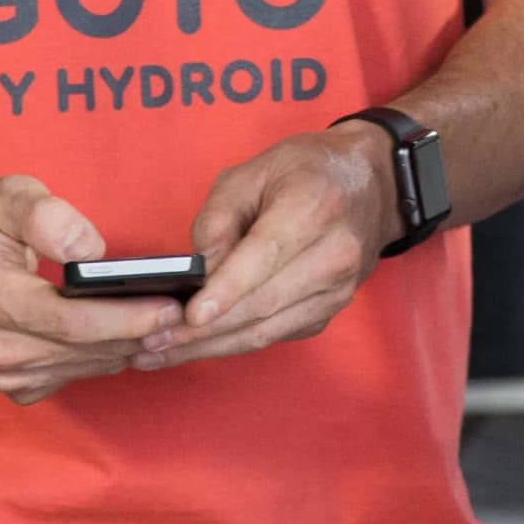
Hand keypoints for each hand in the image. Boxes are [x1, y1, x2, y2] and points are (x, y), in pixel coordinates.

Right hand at [0, 173, 176, 404]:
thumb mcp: (3, 194)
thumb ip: (49, 217)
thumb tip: (92, 250)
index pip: (77, 323)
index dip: (131, 318)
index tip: (175, 307)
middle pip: (89, 350)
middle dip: (142, 333)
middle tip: (188, 312)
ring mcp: (1, 370)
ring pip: (86, 367)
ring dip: (127, 347)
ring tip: (166, 322)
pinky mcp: (10, 382)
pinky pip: (71, 376)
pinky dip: (99, 357)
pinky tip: (120, 334)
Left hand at [133, 122, 395, 369]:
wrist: (373, 185)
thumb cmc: (305, 170)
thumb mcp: (252, 171)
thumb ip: (218, 218)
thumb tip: (196, 272)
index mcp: (314, 208)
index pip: (265, 257)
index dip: (226, 290)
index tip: (190, 315)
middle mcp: (334, 255)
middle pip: (262, 304)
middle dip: (202, 330)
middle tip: (150, 342)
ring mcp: (337, 290)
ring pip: (267, 330)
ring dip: (211, 347)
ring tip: (160, 353)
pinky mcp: (329, 311)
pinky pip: (275, 335)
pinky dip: (233, 344)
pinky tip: (196, 347)